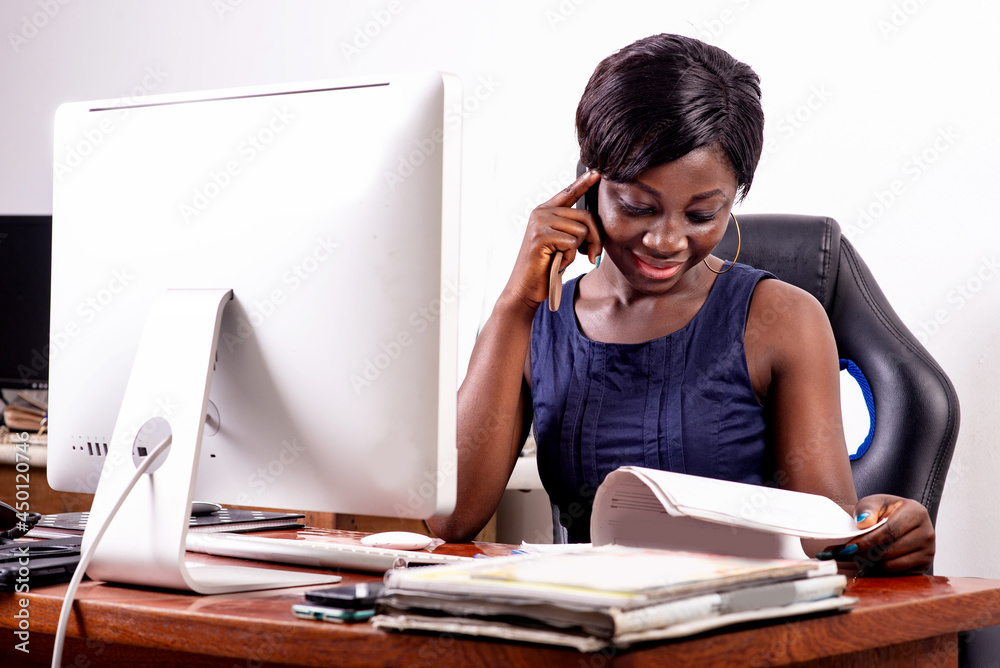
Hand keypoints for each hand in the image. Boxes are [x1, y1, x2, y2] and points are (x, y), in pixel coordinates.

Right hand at [503, 170, 601, 309]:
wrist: (525, 288)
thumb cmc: (545, 268)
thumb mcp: (561, 244)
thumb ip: (572, 229)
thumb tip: (595, 225)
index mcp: (544, 212)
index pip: (569, 193)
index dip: (584, 183)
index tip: (596, 172)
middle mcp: (541, 213)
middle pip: (585, 216)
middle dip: (595, 239)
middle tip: (593, 256)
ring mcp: (539, 223)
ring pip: (581, 230)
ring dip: (578, 251)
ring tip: (561, 259)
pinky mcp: (540, 236)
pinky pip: (572, 242)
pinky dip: (569, 258)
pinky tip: (556, 263)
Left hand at [821, 495, 934, 574]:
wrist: (892, 520)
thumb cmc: (882, 511)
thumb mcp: (873, 503)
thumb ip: (866, 509)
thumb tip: (863, 523)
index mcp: (917, 512)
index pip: (890, 531)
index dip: (868, 540)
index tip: (849, 547)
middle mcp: (927, 533)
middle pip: (891, 550)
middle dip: (865, 553)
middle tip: (847, 554)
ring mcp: (928, 552)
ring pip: (893, 564)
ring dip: (871, 563)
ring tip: (856, 557)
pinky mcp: (923, 566)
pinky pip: (897, 574)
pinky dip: (880, 570)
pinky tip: (869, 562)